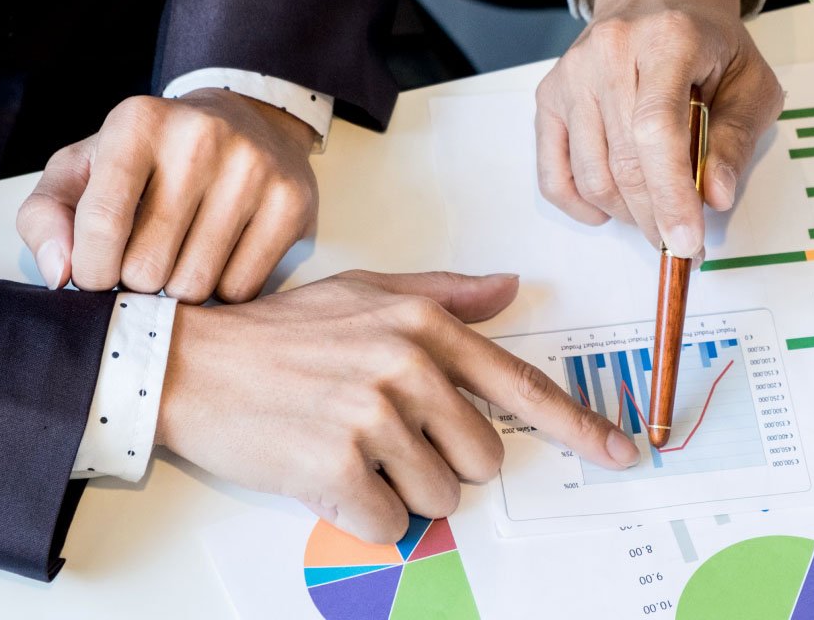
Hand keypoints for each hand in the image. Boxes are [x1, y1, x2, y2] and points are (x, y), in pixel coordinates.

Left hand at [17, 90, 317, 303]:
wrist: (247, 122)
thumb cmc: (151, 157)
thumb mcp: (83, 169)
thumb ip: (46, 217)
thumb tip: (58, 274)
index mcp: (137, 121)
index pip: (101, 224)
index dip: (92, 271)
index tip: (97, 276)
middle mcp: (200, 137)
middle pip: (149, 266)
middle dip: (138, 281)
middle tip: (146, 261)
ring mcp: (253, 168)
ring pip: (196, 284)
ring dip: (179, 292)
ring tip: (180, 260)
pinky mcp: (290, 202)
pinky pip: (242, 288)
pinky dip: (223, 292)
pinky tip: (219, 259)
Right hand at [156, 270, 641, 542]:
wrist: (193, 364)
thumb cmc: (278, 334)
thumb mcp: (365, 291)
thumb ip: (444, 294)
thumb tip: (508, 288)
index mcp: (424, 324)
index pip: (521, 386)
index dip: (580, 426)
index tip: (620, 450)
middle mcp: (407, 365)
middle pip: (483, 460)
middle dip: (440, 462)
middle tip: (382, 435)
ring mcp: (374, 415)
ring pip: (441, 499)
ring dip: (400, 490)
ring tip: (350, 449)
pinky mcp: (339, 465)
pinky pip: (391, 525)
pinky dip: (364, 514)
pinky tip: (328, 474)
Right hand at [536, 0, 783, 256]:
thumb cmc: (707, 41)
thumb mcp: (751, 80)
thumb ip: (737, 139)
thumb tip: (715, 196)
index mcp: (667, 40)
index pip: (657, 129)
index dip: (671, 193)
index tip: (686, 241)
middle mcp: (609, 53)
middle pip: (624, 162)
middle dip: (656, 218)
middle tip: (681, 243)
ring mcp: (572, 75)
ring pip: (591, 176)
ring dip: (626, 214)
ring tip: (655, 218)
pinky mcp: (549, 96)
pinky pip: (554, 173)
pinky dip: (579, 205)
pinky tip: (609, 210)